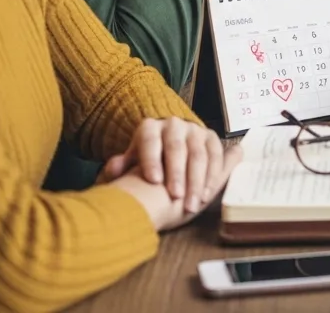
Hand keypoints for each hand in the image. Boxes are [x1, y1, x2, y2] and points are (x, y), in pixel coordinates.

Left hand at [98, 117, 228, 213]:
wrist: (168, 148)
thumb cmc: (147, 159)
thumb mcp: (131, 160)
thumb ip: (121, 165)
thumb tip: (114, 168)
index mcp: (150, 127)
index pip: (150, 141)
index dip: (152, 160)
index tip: (154, 181)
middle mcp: (174, 124)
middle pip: (176, 148)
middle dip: (177, 173)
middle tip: (176, 196)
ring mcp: (195, 130)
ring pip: (198, 154)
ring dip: (197, 181)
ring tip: (192, 204)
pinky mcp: (211, 138)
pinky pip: (215, 156)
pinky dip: (212, 176)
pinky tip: (205, 195)